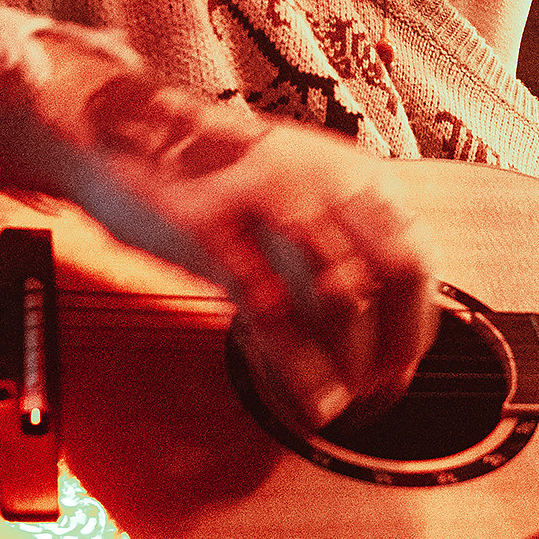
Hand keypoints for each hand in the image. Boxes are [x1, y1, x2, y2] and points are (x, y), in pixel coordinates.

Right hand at [0, 45, 436, 429]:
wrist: (119, 134)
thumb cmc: (208, 174)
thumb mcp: (294, 193)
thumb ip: (339, 241)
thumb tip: (378, 316)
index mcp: (350, 172)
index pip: (415, 255)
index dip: (418, 323)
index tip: (404, 366)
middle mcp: (320, 179)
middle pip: (395, 275)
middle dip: (397, 346)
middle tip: (383, 392)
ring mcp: (267, 200)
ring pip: (342, 294)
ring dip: (353, 363)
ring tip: (345, 405)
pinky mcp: (215, 229)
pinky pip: (273, 311)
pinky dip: (299, 369)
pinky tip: (308, 401)